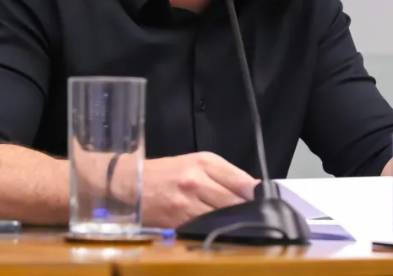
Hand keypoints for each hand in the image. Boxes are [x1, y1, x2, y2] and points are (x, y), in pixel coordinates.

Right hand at [139, 152, 258, 227]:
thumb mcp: (196, 162)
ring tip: (235, 224)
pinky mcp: (176, 224)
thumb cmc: (166, 172)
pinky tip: (215, 230)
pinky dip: (212, 231)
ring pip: (221, 219)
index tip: (263, 202)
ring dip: (232, 223)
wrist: (129, 183)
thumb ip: (226, 174)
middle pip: (234, 203)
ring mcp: (185, 205)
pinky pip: (203, 230)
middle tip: (252, 216)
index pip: (242, 182)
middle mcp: (195, 182)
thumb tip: (254, 189)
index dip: (256, 195)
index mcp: (204, 163)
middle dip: (246, 211)